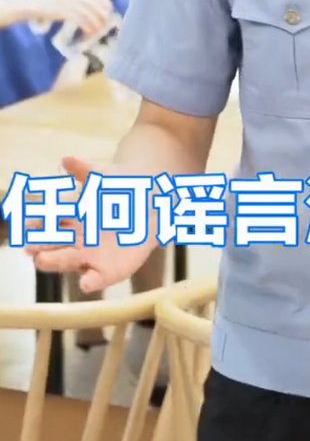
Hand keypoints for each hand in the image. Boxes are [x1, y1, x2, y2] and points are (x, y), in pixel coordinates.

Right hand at [26, 156, 154, 292]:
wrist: (152, 202)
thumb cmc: (122, 188)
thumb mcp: (103, 177)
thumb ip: (85, 170)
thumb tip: (66, 159)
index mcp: (72, 219)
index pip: (49, 223)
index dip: (37, 225)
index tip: (25, 226)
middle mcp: (77, 240)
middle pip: (55, 245)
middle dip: (41, 246)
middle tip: (29, 248)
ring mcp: (91, 257)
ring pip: (69, 261)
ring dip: (55, 262)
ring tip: (41, 261)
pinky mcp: (109, 270)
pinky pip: (97, 279)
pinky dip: (90, 282)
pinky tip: (85, 282)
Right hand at [31, 0, 113, 36]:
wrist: (39, 5)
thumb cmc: (56, 4)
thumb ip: (84, 0)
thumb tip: (101, 11)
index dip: (107, 4)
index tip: (110, 12)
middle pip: (97, 5)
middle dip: (103, 16)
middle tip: (106, 24)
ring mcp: (71, 2)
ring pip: (90, 13)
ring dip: (96, 23)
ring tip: (98, 30)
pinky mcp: (65, 11)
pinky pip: (81, 20)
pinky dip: (87, 27)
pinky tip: (89, 32)